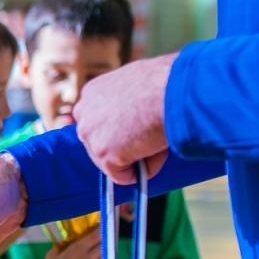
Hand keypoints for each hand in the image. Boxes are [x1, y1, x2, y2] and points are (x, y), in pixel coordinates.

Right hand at [34, 234, 100, 258]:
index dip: (101, 230)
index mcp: (77, 249)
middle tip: (106, 236)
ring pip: (105, 255)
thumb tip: (67, 241)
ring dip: (106, 250)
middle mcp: (87, 258)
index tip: (103, 226)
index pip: (94, 236)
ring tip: (106, 246)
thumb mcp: (52, 254)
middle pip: (103, 245)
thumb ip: (62, 246)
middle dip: (105, 240)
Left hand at [71, 53, 174, 183]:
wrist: (173, 90)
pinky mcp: (102, 153)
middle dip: (124, 147)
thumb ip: (130, 101)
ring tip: (157, 139)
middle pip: (101, 143)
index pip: (98, 122)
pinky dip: (143, 170)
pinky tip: (157, 151)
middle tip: (150, 140)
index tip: (135, 134)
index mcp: (93, 92)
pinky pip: (123, 175)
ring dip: (137, 157)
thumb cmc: (168, 82)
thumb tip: (141, 120)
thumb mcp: (140, 83)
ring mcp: (91, 133)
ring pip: (112, 161)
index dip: (119, 132)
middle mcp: (84, 112)